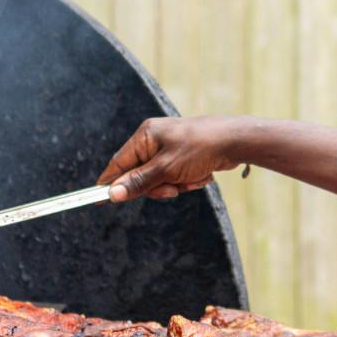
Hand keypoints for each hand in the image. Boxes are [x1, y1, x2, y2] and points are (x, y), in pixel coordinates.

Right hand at [97, 116, 242, 200]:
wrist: (235, 141)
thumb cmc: (199, 148)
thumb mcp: (166, 169)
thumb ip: (138, 182)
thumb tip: (112, 193)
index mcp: (145, 136)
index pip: (118, 163)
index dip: (110, 182)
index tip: (100, 200)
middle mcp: (155, 140)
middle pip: (140, 175)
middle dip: (157, 186)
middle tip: (172, 187)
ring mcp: (170, 148)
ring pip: (160, 180)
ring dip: (175, 185)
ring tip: (192, 178)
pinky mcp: (184, 156)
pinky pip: (176, 177)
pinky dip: (187, 181)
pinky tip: (202, 176)